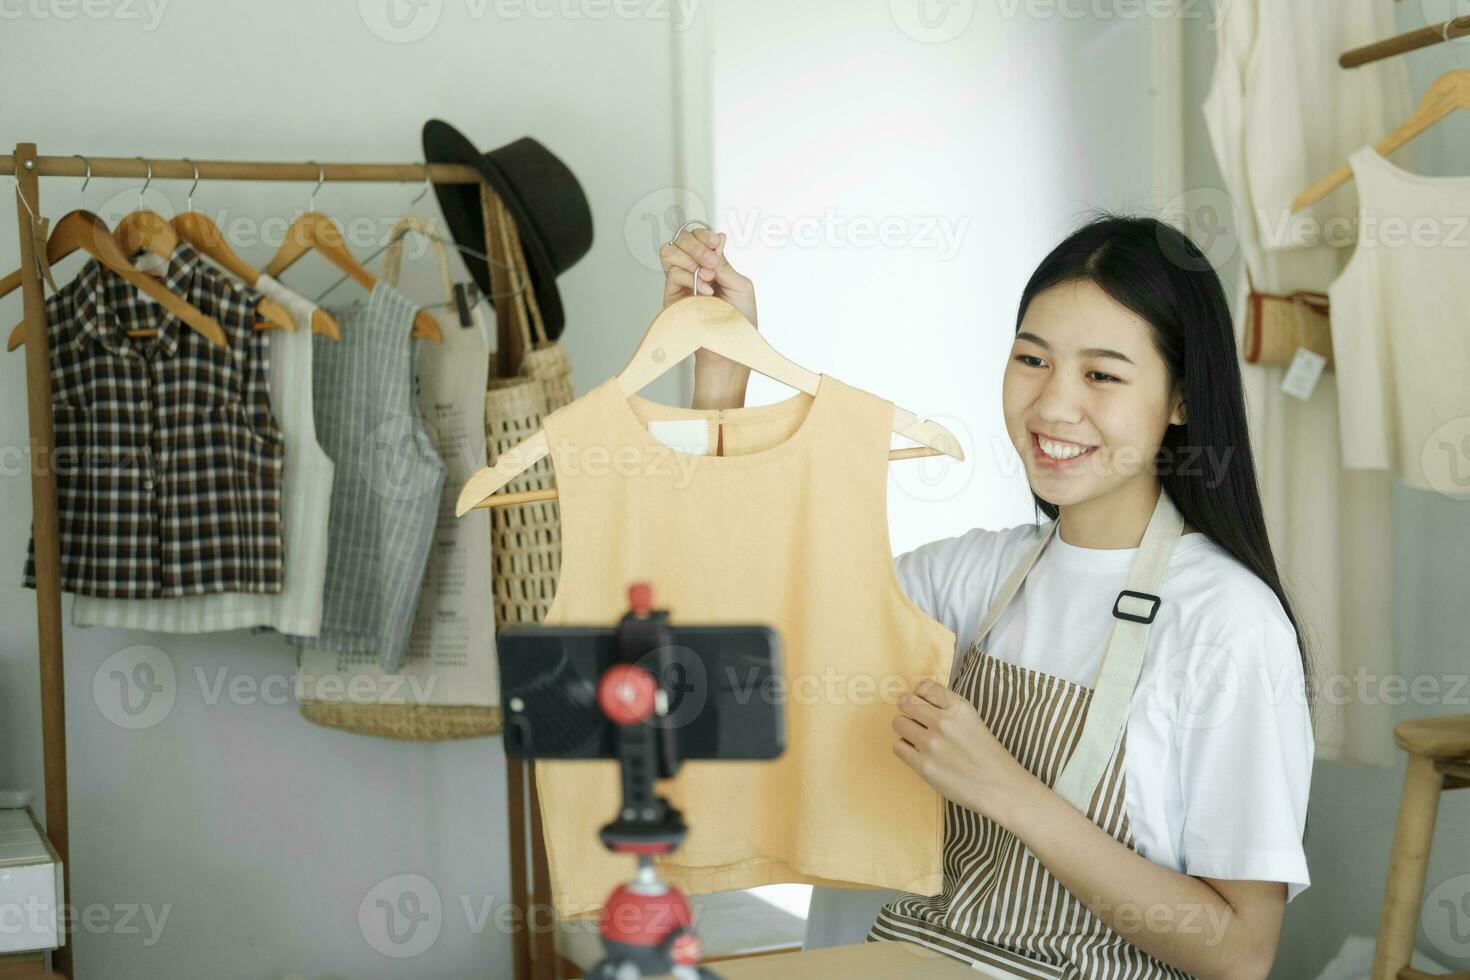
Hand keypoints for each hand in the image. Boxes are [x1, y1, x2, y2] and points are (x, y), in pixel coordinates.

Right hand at [659, 225, 757, 377]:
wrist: (730, 346)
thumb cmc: (738, 321)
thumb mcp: (740, 285)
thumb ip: (725, 263)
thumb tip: (716, 239)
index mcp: (711, 266)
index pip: (698, 237)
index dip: (704, 234)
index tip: (716, 241)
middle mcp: (694, 271)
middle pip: (681, 239)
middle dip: (697, 243)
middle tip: (712, 260)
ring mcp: (681, 283)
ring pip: (669, 252)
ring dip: (691, 258)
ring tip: (708, 275)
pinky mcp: (672, 297)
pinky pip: (672, 273)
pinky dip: (690, 277)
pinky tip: (705, 291)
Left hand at [892, 679, 1034, 826]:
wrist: (1000, 787)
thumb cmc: (988, 755)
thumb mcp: (973, 720)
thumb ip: (948, 709)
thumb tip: (920, 700)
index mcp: (959, 708)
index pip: (924, 686)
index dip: (920, 695)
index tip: (924, 704)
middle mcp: (944, 722)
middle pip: (905, 702)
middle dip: (908, 710)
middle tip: (916, 720)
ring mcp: (932, 744)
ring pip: (898, 723)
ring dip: (905, 729)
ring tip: (918, 739)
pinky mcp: (924, 766)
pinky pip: (898, 747)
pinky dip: (906, 749)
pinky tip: (919, 754)